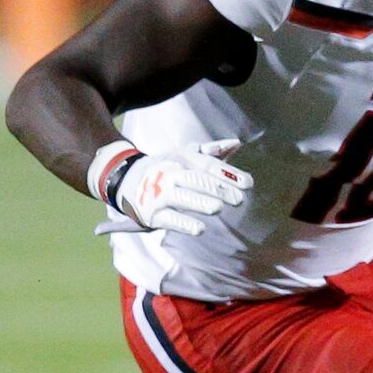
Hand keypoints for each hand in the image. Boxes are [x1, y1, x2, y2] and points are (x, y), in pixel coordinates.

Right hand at [100, 138, 249, 235]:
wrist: (124, 179)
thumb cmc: (167, 168)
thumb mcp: (185, 156)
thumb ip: (211, 152)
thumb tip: (236, 143)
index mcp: (182, 160)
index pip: (208, 166)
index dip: (229, 174)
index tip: (248, 184)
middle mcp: (170, 174)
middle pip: (196, 180)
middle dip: (218, 189)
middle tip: (238, 200)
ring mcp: (160, 194)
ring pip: (181, 198)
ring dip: (200, 203)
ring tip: (217, 208)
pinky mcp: (153, 214)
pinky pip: (170, 219)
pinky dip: (184, 224)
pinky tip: (200, 229)